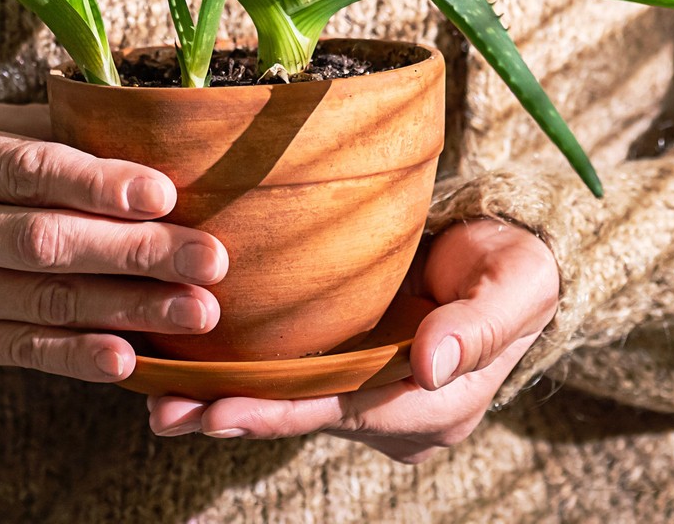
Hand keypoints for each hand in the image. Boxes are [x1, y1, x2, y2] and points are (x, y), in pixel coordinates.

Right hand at [0, 94, 227, 382]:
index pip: (27, 170)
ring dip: (128, 307)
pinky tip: (129, 359)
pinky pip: (22, 351)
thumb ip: (34, 125)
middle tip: (210, 257)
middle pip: (44, 241)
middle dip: (134, 251)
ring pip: (45, 301)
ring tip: (198, 309)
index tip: (163, 192)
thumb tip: (127, 112)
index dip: (96, 183)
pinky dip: (77, 357)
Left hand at [147, 218, 557, 463]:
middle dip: (231, 416)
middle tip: (161, 414)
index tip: (222, 412)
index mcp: (433, 406)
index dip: (281, 413)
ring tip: (154, 400)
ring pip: (287, 401)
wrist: (517, 256)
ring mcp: (368, 393)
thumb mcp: (513, 287)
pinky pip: (289, 375)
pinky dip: (240, 374)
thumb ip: (475, 326)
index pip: (344, 414)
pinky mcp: (348, 366)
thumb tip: (430, 365)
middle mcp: (393, 412)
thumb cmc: (519, 267)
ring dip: (223, 401)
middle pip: (303, 416)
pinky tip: (187, 365)